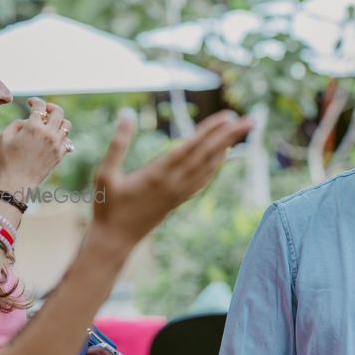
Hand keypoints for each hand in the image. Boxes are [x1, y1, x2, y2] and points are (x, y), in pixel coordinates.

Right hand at [0, 98, 71, 191]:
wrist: (19, 180)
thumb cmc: (8, 158)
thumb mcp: (5, 136)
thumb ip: (17, 123)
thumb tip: (29, 120)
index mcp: (33, 127)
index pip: (40, 105)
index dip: (35, 101)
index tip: (31, 103)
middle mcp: (48, 133)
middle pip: (58, 111)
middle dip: (50, 107)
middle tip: (44, 111)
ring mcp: (57, 144)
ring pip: (66, 125)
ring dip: (58, 122)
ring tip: (50, 125)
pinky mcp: (61, 153)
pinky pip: (68, 140)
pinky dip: (61, 136)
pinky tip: (52, 138)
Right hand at [90, 110, 250, 247]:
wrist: (115, 240)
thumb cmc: (106, 207)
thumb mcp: (105, 174)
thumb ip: (118, 144)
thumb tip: (126, 114)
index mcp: (158, 175)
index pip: (191, 147)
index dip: (211, 131)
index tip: (228, 116)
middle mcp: (174, 183)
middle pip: (208, 155)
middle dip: (230, 136)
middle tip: (250, 120)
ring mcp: (179, 193)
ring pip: (209, 168)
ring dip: (226, 148)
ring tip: (240, 132)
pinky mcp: (178, 200)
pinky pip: (203, 179)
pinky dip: (216, 166)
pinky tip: (222, 157)